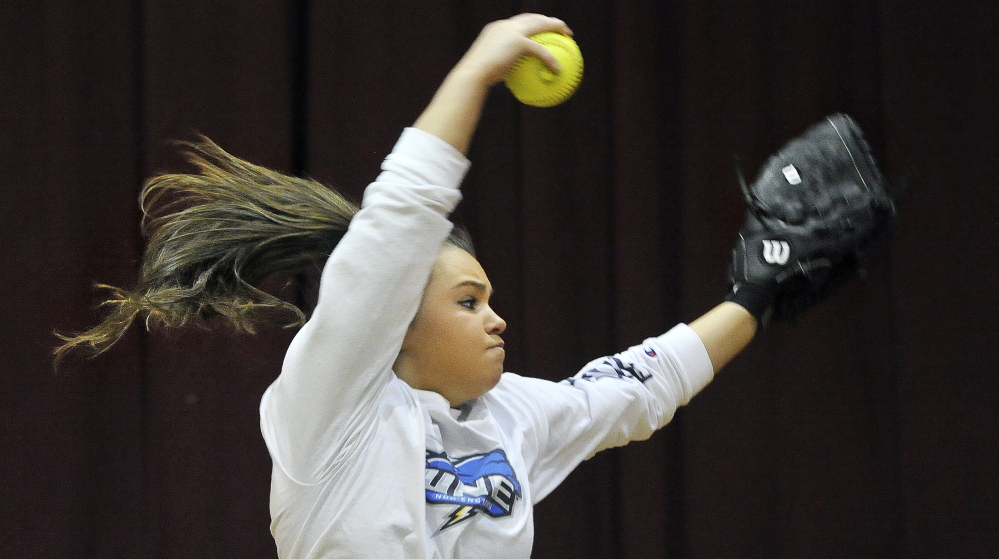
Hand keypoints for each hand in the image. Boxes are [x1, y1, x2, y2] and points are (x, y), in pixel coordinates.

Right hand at [413, 14, 572, 152]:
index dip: (530, 22)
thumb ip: (499, 70)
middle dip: (546, 20)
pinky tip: (559, 68)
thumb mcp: (487, 72)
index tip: (539, 28)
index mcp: (496, 29)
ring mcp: (511, 31)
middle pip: (531, 17)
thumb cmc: (476, 79)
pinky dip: (550, 59)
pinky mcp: (517, 41)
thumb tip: (508, 81)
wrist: (472, 74)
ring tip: (569, 35)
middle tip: (559, 28)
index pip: (517, 21)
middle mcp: (504, 26)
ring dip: (556, 27)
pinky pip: (540, 50)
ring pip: (539, 24)